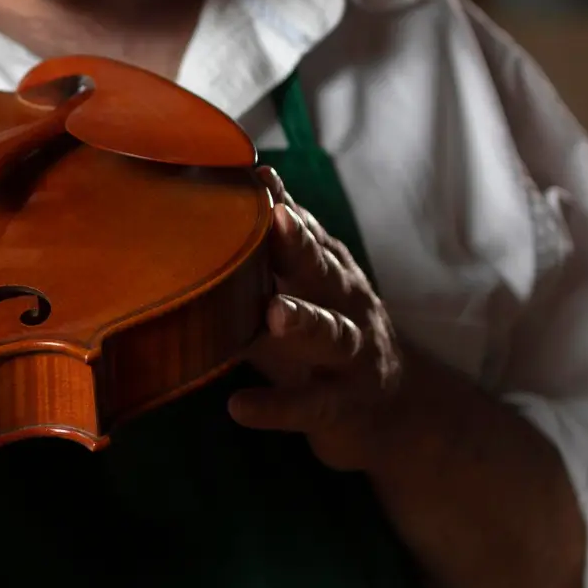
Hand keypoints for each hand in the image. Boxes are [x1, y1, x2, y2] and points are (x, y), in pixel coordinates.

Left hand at [227, 168, 407, 473]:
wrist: (399, 412)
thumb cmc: (324, 343)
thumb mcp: (296, 297)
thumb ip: (255, 266)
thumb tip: (188, 228)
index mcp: (330, 274)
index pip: (307, 232)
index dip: (284, 204)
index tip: (256, 174)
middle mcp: (347, 306)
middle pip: (323, 269)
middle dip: (299, 242)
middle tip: (274, 217)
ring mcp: (353, 356)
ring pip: (331, 334)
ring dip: (303, 320)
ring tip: (275, 312)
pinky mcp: (344, 406)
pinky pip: (311, 405)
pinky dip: (276, 406)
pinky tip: (239, 407)